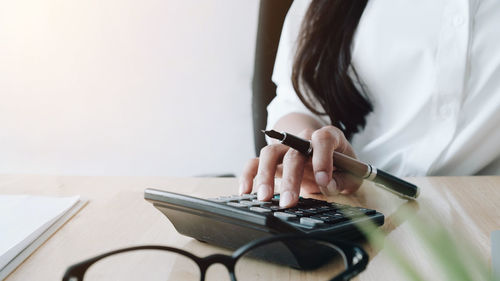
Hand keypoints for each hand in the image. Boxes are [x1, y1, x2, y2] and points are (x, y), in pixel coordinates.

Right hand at [239, 126, 361, 207]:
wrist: (326, 157)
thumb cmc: (341, 166)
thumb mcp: (352, 174)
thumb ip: (343, 180)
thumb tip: (327, 184)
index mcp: (328, 137)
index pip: (323, 139)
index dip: (323, 158)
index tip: (323, 180)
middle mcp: (304, 138)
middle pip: (293, 152)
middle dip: (291, 178)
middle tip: (289, 202)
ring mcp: (286, 147)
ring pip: (270, 153)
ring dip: (265, 176)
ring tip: (264, 198)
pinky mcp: (273, 159)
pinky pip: (255, 162)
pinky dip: (249, 175)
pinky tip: (245, 191)